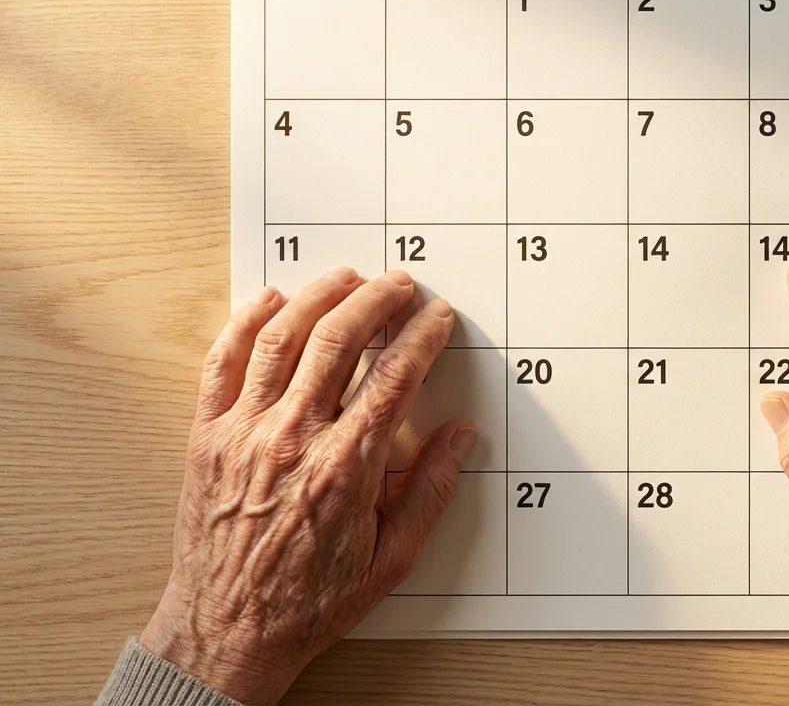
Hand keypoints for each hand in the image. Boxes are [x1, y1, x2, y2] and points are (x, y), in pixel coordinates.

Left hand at [139, 267, 475, 705]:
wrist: (227, 632)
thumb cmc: (308, 601)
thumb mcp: (391, 559)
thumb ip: (430, 491)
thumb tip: (460, 438)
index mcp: (344, 469)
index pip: (392, 378)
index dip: (421, 337)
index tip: (437, 318)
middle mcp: (291, 441)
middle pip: (338, 341)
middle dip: (376, 300)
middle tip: (399, 284)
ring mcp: (243, 433)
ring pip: (281, 338)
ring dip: (318, 296)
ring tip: (346, 277)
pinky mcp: (206, 436)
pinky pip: (222, 362)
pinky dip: (246, 322)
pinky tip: (269, 300)